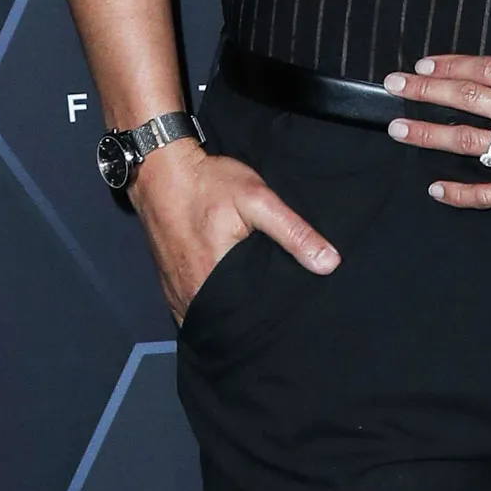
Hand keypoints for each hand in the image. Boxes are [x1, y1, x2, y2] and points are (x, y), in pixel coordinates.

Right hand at [130, 138, 339, 323]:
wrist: (161, 171)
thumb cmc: (209, 183)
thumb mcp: (258, 200)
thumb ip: (294, 233)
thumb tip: (329, 263)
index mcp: (212, 282)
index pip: (251, 316)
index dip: (272, 316)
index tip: (291, 311)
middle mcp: (191, 295)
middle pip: (230, 319)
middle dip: (252, 317)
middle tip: (276, 307)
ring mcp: (176, 292)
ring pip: (211, 315)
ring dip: (230, 313)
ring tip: (255, 302)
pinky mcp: (169, 284)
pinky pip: (193, 307)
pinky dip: (211, 305)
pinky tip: (229, 295)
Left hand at [382, 36, 490, 216]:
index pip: (490, 70)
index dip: (452, 65)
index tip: (425, 64)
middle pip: (470, 99)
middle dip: (425, 91)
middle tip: (394, 86)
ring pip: (472, 141)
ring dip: (429, 133)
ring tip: (398, 128)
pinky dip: (461, 192)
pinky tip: (437, 187)